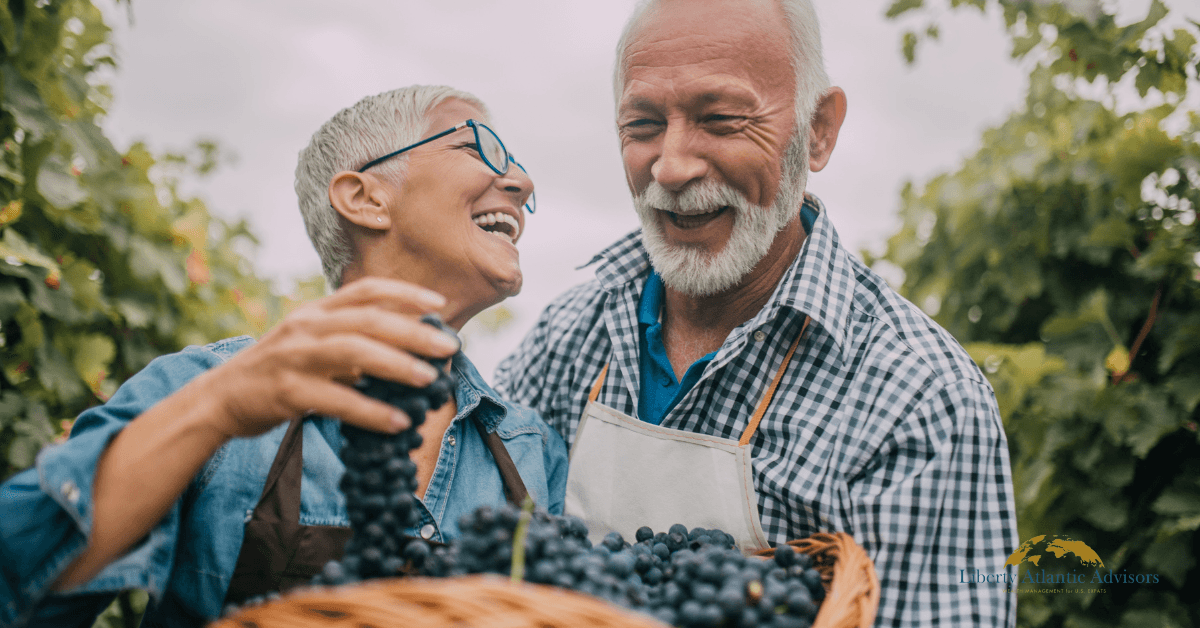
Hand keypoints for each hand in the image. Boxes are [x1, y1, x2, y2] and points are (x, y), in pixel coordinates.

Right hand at [201, 277, 459, 438]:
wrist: (220, 398)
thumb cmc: (277, 372)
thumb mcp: (311, 343)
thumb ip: (350, 340)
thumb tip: (406, 349)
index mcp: (315, 312)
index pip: (365, 291)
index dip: (405, 293)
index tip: (439, 305)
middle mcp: (306, 327)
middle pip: (367, 320)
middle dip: (413, 332)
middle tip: (448, 348)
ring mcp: (294, 357)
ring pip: (354, 352)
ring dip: (397, 365)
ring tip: (429, 380)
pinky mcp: (286, 391)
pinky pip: (337, 401)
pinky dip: (371, 412)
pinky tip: (397, 422)